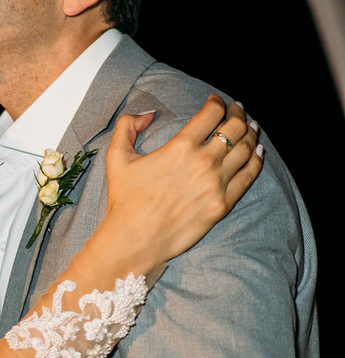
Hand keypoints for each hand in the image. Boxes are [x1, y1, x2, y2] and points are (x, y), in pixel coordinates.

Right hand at [102, 95, 262, 268]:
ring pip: (246, 148)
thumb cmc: (124, 201)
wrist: (133, 240)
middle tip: (237, 109)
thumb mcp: (116, 158)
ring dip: (250, 132)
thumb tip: (147, 114)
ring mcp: (216, 183)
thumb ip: (126, 127)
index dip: (217, 102)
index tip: (215, 101)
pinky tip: (257, 152)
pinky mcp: (223, 203)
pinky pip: (249, 175)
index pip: (212, 113)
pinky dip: (256, 159)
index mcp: (180, 146)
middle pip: (235, 126)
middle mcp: (203, 161)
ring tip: (250, 127)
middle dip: (238, 112)